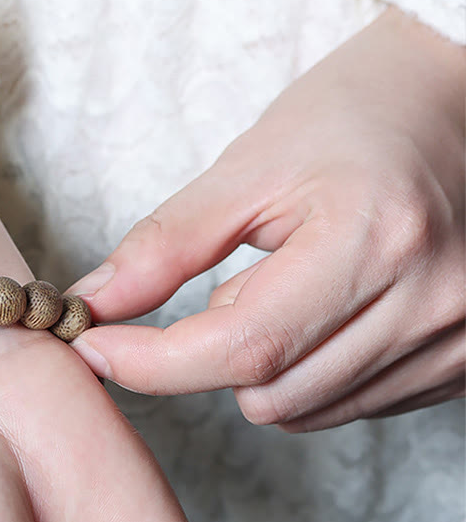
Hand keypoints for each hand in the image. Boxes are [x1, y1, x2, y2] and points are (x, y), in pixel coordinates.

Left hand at [68, 8, 464, 430]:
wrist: (448, 108)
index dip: (153, 362)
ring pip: (301, 412)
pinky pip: (344, 407)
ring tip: (290, 290)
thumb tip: (91, 305)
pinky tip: (324, 315)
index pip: (243, 347)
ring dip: (262, 366)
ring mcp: (453, 342)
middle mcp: (429, 303)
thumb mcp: (250, 169)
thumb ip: (166, 245)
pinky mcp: (457, 365)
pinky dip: (306, 373)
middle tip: (235, 284)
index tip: (95, 347)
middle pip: (267, 395)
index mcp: (376, 240)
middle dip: (214, 355)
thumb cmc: (352, 119)